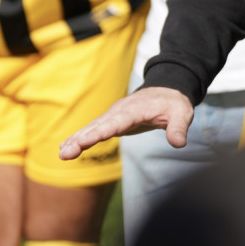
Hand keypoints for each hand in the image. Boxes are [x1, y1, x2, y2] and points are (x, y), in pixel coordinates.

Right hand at [59, 87, 193, 160]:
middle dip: (81, 139)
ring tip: (62, 154)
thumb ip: (179, 128)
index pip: (116, 123)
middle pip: (98, 126)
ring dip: (76, 139)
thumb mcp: (182, 113)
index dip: (99, 133)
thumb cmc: (174, 103)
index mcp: (135, 109)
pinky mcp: (111, 120)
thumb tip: (179, 143)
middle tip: (64, 154)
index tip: (83, 142)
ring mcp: (113, 114)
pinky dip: (79, 137)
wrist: (167, 91)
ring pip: (92, 127)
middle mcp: (120, 111)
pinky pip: (93, 129)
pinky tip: (66, 147)